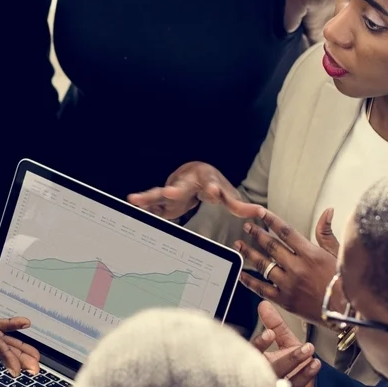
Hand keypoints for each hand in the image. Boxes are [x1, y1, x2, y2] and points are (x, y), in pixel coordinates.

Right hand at [128, 161, 259, 220]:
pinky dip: (140, 204)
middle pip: (180, 186)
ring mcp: (172, 189)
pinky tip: (128, 205)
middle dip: (174, 189)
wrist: (193, 174)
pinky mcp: (162, 200)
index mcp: (205, 179)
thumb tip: (260, 212)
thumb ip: (239, 204)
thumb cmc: (211, 184)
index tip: (212, 191)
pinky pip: (150, 202)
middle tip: (169, 191)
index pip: (210, 185)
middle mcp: (187, 181)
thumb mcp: (226, 194)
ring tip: (134, 199)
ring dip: (147, 197)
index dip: (212, 188)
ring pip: (159, 193)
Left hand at [235, 207, 340, 323]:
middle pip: (271, 246)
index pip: (286, 232)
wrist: (346, 311)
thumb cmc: (344, 282)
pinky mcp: (285, 300)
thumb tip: (327, 212)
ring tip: (239, 245)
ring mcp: (289, 284)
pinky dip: (249, 281)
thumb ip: (327, 233)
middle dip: (257, 234)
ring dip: (249, 253)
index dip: (271, 220)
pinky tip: (241, 274)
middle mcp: (297, 268)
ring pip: (263, 265)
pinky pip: (261, 289)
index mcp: (310, 254)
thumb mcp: (338, 254)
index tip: (260, 212)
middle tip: (247, 227)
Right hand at [251, 302, 318, 386]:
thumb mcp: (285, 343)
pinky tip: (314, 364)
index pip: (252, 351)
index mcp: (258, 360)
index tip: (269, 334)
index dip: (259, 343)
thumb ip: (275, 325)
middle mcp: (262, 374)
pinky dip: (305, 374)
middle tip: (301, 346)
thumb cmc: (290, 370)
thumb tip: (264, 305)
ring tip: (308, 350)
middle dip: (284, 355)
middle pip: (267, 366)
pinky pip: (295, 386)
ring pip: (280, 376)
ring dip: (294, 362)